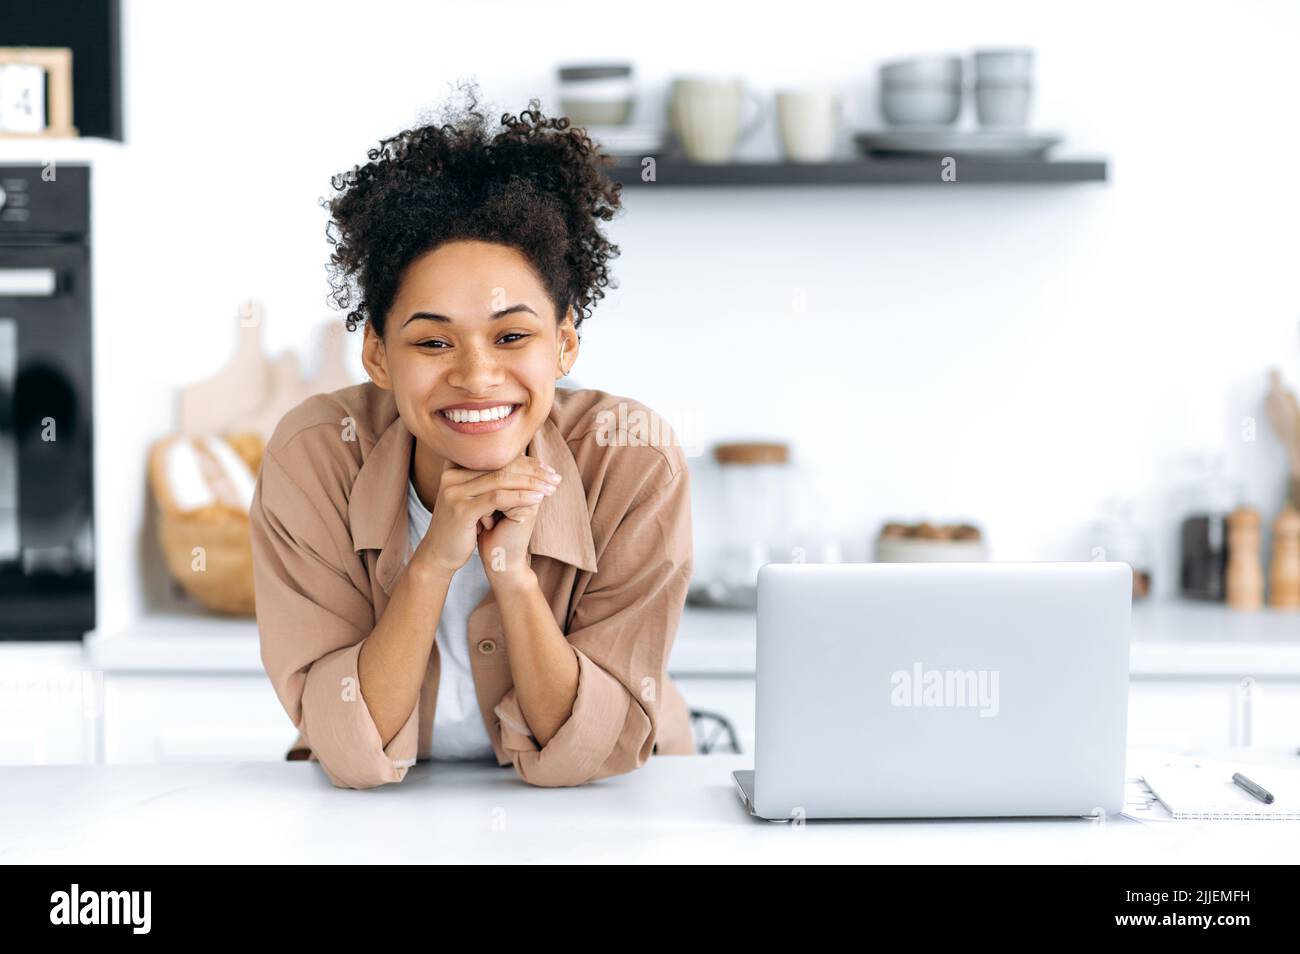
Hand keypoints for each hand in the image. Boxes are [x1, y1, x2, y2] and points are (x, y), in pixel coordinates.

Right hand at [414, 454, 560, 577]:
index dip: (524, 460)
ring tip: (551, 488)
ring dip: (531, 483)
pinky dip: (521, 497)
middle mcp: (452, 475)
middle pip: (500, 465)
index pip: (496, 457)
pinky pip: (497, 498)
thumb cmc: (462, 526)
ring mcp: (454, 491)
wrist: (438, 554)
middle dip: (532, 471)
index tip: (547, 468)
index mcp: (455, 468)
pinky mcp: (461, 509)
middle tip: (554, 476)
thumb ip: (488, 481)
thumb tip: (522, 464)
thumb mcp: (472, 499)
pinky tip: (538, 499)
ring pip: (501, 479)